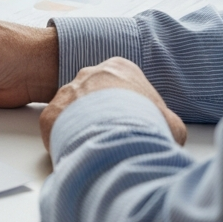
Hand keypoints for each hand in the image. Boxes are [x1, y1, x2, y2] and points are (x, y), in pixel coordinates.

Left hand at [39, 57, 186, 148]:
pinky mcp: (51, 114)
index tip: (131, 123)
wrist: (117, 138)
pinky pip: (59, 128)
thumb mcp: (171, 122)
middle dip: (101, 114)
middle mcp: (89, 74)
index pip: (121, 84)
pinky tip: (80, 153)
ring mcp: (67, 92)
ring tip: (97, 147)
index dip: (127, 107)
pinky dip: (68, 141)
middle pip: (95, 95)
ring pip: (74, 111)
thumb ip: (164, 122)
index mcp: (120, 68)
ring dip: (83, 127)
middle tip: (112, 136)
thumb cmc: (148, 125)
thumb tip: (164, 134)